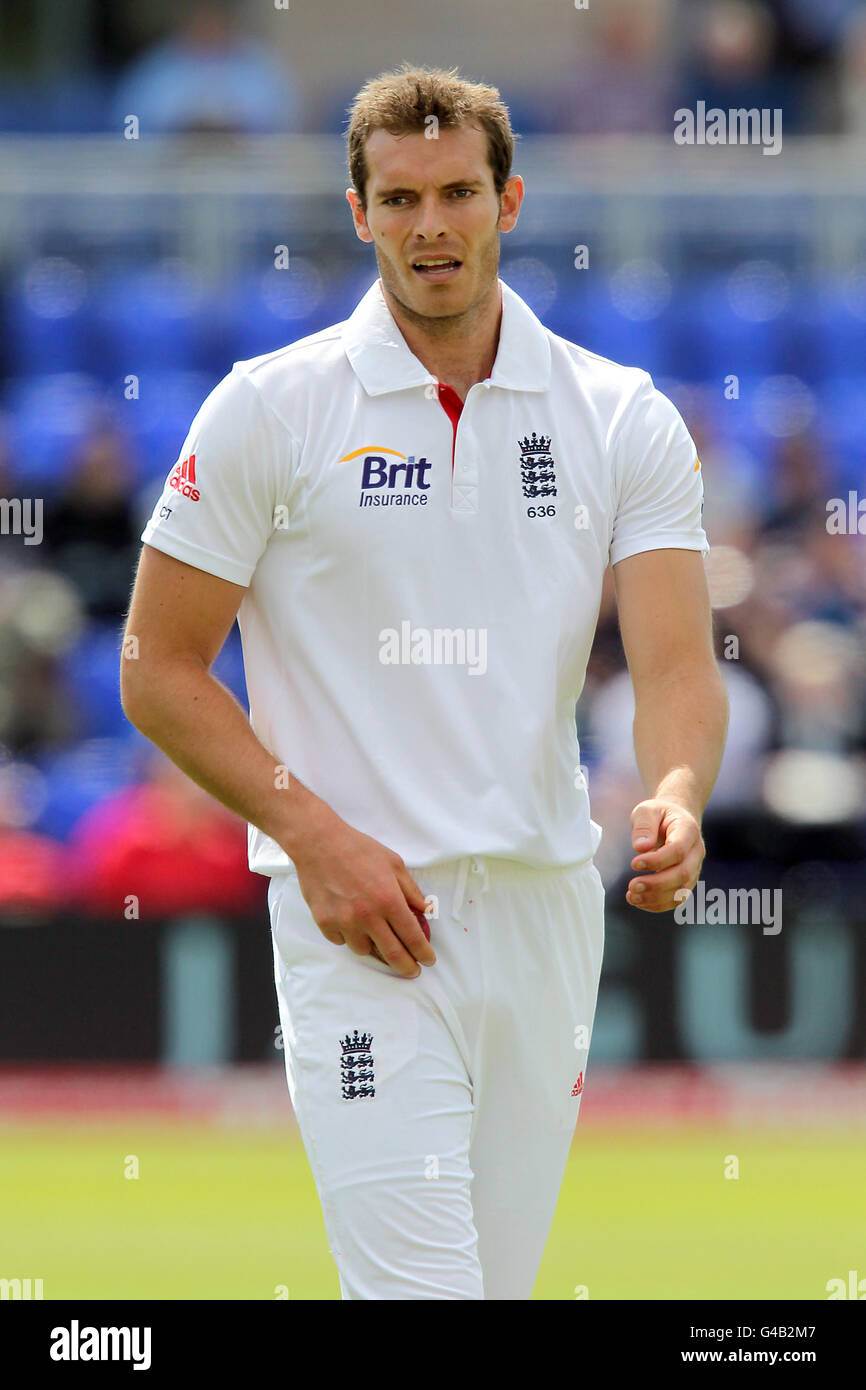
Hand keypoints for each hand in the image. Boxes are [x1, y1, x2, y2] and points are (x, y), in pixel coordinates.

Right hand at [290, 811, 435, 976]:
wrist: (320, 844)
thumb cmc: (359, 850)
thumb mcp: (394, 864)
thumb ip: (411, 890)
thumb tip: (426, 910)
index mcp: (388, 900)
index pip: (412, 936)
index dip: (423, 952)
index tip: (428, 960)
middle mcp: (367, 916)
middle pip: (392, 953)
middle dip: (406, 966)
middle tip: (412, 971)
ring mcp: (344, 922)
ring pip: (364, 950)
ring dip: (374, 947)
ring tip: (376, 936)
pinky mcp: (325, 923)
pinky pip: (342, 941)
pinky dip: (349, 937)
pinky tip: (352, 924)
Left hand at [626, 799, 705, 913]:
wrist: (674, 819)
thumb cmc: (659, 814)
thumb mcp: (647, 810)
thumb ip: (644, 826)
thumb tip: (641, 847)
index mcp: (688, 830)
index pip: (678, 850)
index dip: (657, 860)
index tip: (634, 863)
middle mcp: (696, 852)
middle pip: (682, 874)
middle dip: (656, 884)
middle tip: (632, 886)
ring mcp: (694, 868)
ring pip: (681, 891)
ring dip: (656, 898)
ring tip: (632, 896)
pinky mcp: (686, 881)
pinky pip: (677, 899)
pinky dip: (658, 904)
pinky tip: (639, 901)